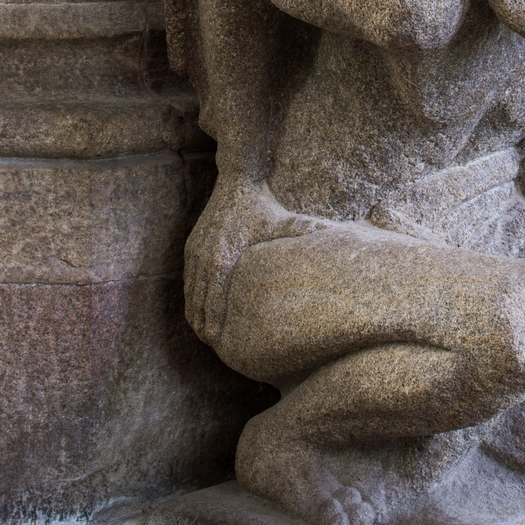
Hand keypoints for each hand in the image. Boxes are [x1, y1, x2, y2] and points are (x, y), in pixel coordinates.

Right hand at [184, 175, 327, 344]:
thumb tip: (336, 243)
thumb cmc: (265, 204)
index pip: (212, 301)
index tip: (217, 342)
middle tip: (212, 345)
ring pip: (190, 290)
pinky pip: (189, 277)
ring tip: (203, 331)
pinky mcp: (193, 245)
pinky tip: (198, 306)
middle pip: (198, 300)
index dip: (213, 323)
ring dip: (195, 310)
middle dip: (202, 323)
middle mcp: (204, 257)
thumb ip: (308, 235)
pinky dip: (192, 294)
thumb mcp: (286, 223)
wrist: (238, 180)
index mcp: (222, 259)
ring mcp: (195, 251)